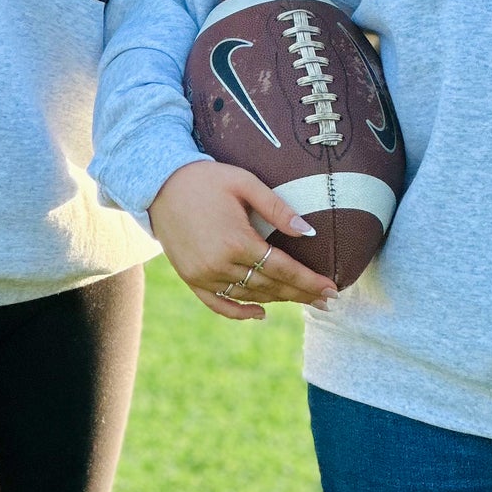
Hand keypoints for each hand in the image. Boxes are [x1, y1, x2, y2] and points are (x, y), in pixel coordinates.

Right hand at [148, 159, 338, 320]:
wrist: (159, 183)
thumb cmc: (207, 178)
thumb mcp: (245, 183)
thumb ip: (277, 209)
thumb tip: (308, 232)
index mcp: (237, 241)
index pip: (283, 268)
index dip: (309, 281)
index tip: (332, 289)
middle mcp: (220, 264)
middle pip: (270, 286)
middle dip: (301, 294)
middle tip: (328, 300)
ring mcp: (203, 275)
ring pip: (249, 295)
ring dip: (278, 299)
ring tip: (303, 299)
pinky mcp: (190, 278)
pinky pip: (218, 304)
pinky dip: (240, 312)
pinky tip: (261, 313)